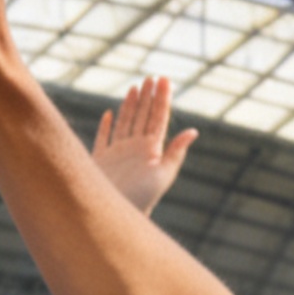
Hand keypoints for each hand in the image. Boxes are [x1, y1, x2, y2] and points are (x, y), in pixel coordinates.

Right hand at [90, 78, 198, 213]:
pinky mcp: (100, 160)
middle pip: (142, 116)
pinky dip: (106, 126)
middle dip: (148, 97)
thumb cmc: (143, 198)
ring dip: (130, 105)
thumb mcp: (163, 174)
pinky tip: (109, 114)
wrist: (118, 217)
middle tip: (152, 77)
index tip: (165, 80)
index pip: (158, 118)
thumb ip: (176, 152)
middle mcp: (135, 148)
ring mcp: (117, 153)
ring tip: (136, 87)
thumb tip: (193, 131)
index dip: (162, 99)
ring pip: (125, 123)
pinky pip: (103, 138)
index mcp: (151, 149)